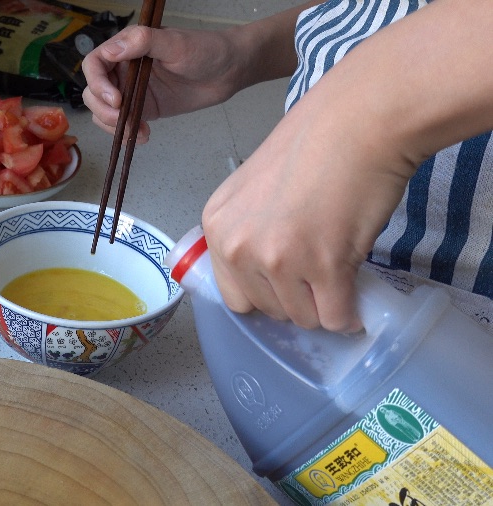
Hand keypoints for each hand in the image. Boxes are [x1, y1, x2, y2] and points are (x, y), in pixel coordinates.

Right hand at [81, 25, 244, 141]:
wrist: (230, 71)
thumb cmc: (206, 50)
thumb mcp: (176, 43)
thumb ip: (144, 42)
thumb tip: (112, 50)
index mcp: (127, 47)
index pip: (95, 64)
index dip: (98, 83)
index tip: (116, 99)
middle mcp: (125, 69)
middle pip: (94, 91)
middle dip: (104, 110)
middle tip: (124, 120)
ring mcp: (132, 91)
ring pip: (104, 111)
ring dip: (113, 125)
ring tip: (135, 131)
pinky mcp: (144, 108)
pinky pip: (123, 124)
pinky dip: (126, 133)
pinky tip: (143, 136)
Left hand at [201, 77, 414, 331]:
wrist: (359, 120)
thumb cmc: (315, 143)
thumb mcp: (255, 189)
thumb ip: (249, 231)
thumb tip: (265, 276)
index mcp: (217, 226)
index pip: (234, 295)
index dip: (265, 292)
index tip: (288, 281)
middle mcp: (238, 246)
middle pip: (267, 310)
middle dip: (296, 299)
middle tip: (319, 269)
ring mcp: (279, 259)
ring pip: (303, 318)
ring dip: (324, 304)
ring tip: (339, 268)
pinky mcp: (324, 266)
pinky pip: (337, 318)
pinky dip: (350, 313)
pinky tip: (356, 292)